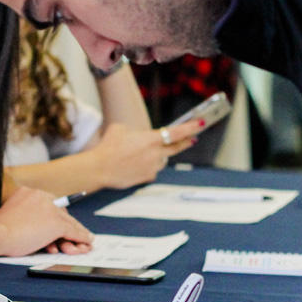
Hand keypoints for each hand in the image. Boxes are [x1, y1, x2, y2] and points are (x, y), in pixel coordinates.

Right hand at [0, 187, 93, 256]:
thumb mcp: (3, 215)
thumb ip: (11, 213)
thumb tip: (0, 215)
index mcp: (28, 192)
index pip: (49, 204)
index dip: (56, 216)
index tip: (61, 224)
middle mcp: (41, 197)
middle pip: (61, 213)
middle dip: (68, 227)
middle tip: (74, 237)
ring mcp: (50, 210)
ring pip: (69, 223)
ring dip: (77, 234)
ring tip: (83, 243)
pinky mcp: (56, 224)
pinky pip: (73, 232)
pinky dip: (81, 238)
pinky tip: (87, 242)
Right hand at [88, 120, 204, 189]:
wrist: (100, 168)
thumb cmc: (108, 147)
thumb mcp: (120, 129)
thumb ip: (134, 131)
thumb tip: (136, 135)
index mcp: (151, 139)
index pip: (177, 133)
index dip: (191, 128)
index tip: (200, 124)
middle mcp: (156, 153)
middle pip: (177, 148)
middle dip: (186, 142)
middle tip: (192, 138)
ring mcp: (153, 167)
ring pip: (162, 160)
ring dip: (159, 155)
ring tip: (142, 153)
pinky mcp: (147, 177)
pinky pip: (152, 170)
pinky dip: (148, 166)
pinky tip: (134, 164)